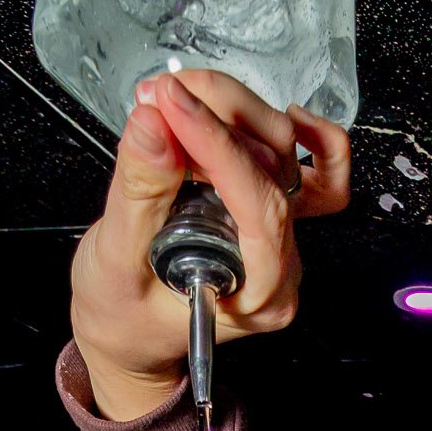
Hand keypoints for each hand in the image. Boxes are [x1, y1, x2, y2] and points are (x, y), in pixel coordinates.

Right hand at [71, 70, 350, 421]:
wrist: (129, 336)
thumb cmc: (123, 317)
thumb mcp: (115, 260)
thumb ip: (140, 193)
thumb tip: (154, 124)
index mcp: (258, 295)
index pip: (260, 206)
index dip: (218, 145)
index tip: (172, 103)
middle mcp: (283, 265)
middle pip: (275, 169)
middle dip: (218, 117)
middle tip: (159, 94)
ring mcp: (284, 238)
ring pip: (283, 153)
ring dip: (232, 111)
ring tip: (172, 100)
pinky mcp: (272, 213)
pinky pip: (316, 170)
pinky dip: (300, 135)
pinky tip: (270, 112)